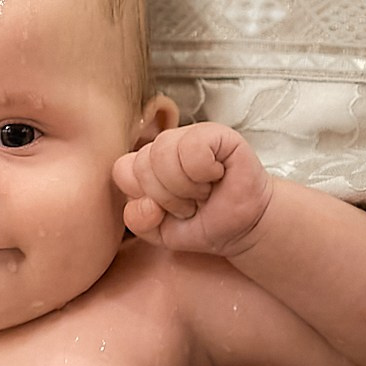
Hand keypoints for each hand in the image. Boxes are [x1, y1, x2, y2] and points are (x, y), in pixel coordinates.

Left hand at [113, 121, 271, 255]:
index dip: (143, 198)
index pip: (122, 170)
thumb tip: (147, 203)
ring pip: (163, 154)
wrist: (243, 228)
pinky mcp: (216, 133)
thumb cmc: (202, 223)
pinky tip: (217, 176)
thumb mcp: (159, 232)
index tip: (167, 209)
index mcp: (145, 163)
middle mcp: (164, 145)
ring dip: (186, 187)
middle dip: (168, 197)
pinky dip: (204, 171)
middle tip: (191, 203)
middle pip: (142, 164)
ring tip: (204, 192)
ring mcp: (189, 135)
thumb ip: (138, 221)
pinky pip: (193, 147)